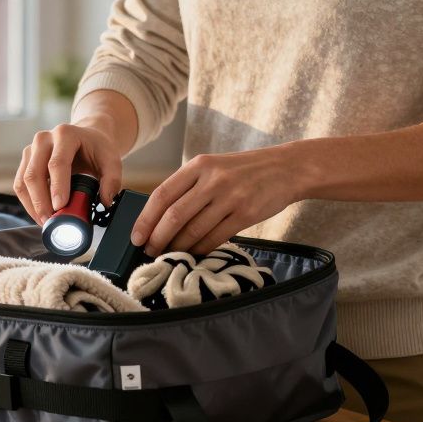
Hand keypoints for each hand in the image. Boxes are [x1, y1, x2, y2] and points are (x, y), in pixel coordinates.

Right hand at [14, 122, 124, 224]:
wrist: (86, 137)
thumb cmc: (96, 148)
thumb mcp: (111, 160)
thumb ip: (112, 180)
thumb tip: (105, 202)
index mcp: (65, 134)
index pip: (57, 163)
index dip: (57, 187)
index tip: (59, 207)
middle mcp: (43, 139)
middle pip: (34, 173)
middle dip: (40, 201)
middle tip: (51, 220)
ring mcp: (31, 150)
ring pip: (23, 181)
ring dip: (32, 205)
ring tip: (45, 221)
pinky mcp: (25, 161)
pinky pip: (20, 184)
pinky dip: (28, 202)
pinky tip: (39, 213)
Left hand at [130, 147, 304, 255]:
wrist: (286, 169)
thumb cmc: (243, 171)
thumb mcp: (213, 167)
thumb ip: (188, 186)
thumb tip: (158, 218)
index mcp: (199, 165)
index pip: (162, 194)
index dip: (145, 219)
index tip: (136, 237)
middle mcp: (212, 180)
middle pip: (174, 216)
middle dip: (158, 238)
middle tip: (150, 251)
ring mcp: (230, 197)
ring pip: (194, 230)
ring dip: (178, 247)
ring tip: (170, 255)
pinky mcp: (246, 214)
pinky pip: (215, 238)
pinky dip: (201, 249)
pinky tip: (194, 254)